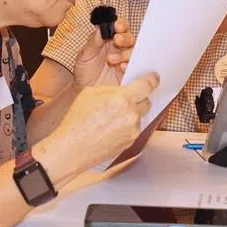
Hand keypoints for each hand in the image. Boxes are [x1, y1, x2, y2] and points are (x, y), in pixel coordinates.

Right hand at [41, 73, 158, 178]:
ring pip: (139, 116)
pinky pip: (133, 129)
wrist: (72, 148)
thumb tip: (122, 89)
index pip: (147, 85)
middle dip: (138, 98)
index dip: (152, 79)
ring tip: (110, 117)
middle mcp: (131, 116)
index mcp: (122, 100)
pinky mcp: (130, 143)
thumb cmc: (77, 122)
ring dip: (131, 113)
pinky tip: (110, 127)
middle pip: (147, 101)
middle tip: (123, 99)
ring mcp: (132, 131)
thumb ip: (112, 89)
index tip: (154, 77)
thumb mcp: (91, 93)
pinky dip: (126, 126)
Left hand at [74, 18, 134, 86]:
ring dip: (126, 53)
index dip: (121, 25)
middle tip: (117, 40)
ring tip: (112, 59)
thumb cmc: (84, 70)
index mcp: (109, 40)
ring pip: (134, 52)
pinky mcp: (129, 74)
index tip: (117, 26)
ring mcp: (125, 61)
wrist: (84, 90)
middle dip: (125, 38)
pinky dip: (130, 66)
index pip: (120, 28)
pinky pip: (136, 67)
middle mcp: (119, 49)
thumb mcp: (85, 54)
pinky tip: (121, 68)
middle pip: (130, 38)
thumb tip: (101, 28)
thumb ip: (94, 41)